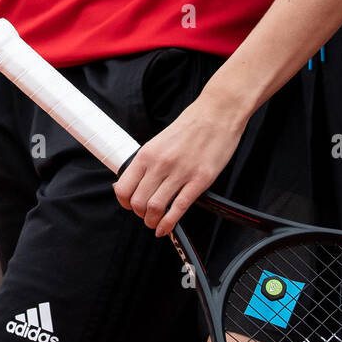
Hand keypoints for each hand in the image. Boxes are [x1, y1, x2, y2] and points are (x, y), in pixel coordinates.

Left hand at [113, 97, 244, 236]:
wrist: (217, 113)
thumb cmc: (191, 124)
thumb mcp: (160, 140)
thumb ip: (147, 161)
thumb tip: (133, 180)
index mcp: (147, 153)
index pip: (123, 188)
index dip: (125, 203)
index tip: (130, 206)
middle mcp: (160, 164)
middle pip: (138, 202)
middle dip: (140, 215)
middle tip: (146, 215)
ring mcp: (180, 173)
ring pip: (155, 208)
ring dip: (152, 221)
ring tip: (156, 222)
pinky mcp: (200, 180)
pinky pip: (179, 208)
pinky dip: (169, 223)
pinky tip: (166, 228)